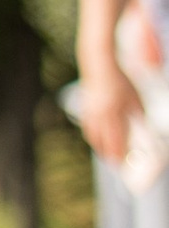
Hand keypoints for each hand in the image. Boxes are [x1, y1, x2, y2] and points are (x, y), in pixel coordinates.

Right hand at [79, 38, 140, 166]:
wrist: (99, 64)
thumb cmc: (120, 81)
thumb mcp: (135, 99)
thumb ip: (138, 116)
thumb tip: (142, 132)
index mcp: (113, 113)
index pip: (116, 142)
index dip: (120, 155)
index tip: (124, 163)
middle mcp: (100, 115)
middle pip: (102, 143)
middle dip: (109, 154)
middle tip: (116, 162)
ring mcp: (90, 112)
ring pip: (92, 137)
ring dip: (100, 147)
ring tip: (107, 154)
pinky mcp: (85, 108)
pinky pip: (87, 128)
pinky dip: (93, 136)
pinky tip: (98, 139)